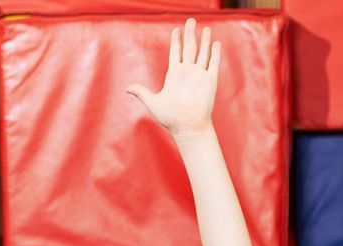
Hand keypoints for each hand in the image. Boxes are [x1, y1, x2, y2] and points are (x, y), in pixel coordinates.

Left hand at [126, 19, 220, 138]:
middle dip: (190, 34)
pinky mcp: (210, 81)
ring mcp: (200, 76)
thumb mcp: (152, 102)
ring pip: (202, 53)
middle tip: (191, 21)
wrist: (188, 127)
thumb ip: (142, 92)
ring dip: (204, 40)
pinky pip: (213, 63)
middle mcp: (188, 72)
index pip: (175, 52)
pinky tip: (215, 43)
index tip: (176, 30)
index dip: (176, 41)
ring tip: (206, 28)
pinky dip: (214, 53)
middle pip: (189, 48)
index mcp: (174, 74)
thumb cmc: (171, 118)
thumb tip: (127, 88)